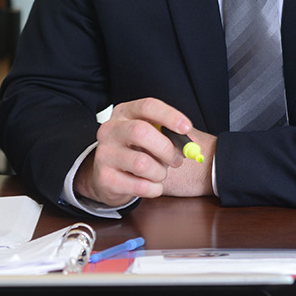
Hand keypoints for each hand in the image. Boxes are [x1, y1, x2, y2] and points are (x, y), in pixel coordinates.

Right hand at [73, 98, 213, 206]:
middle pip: (141, 132)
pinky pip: (140, 186)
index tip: (186, 128)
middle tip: (177, 160)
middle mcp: (110, 130)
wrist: (108, 176)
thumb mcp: (149, 136)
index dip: (169, 116)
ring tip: (159, 173)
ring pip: (142, 163)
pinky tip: (150, 185)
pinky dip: (154, 189)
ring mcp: (105, 153)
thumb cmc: (135, 151)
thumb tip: (191, 144)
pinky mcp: (106, 178)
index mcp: (123, 113)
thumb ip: (168, 135)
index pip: (147, 106)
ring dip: (159, 172)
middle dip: (166, 149)